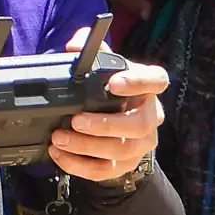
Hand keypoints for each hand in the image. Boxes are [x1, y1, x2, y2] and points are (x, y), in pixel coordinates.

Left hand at [47, 28, 165, 182]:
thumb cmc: (109, 91)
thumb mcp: (102, 67)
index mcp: (146, 88)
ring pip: (121, 150)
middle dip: (105, 124)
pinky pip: (106, 170)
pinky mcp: (125, 164)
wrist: (115, 122)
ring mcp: (141, 144)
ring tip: (59, 138)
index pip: (155, 80)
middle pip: (138, 124)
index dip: (137, 82)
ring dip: (87, 146)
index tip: (114, 83)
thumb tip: (75, 45)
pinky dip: (80, 165)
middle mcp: (150, 117)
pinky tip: (60, 155)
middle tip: (76, 121)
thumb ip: (91, 52)